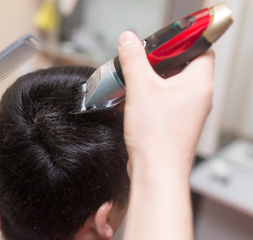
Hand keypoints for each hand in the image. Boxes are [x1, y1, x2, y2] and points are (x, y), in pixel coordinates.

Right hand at [118, 31, 213, 239]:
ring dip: (151, 81)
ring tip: (133, 81)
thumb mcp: (141, 89)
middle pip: (181, 67)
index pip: (201, 50)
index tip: (160, 44)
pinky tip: (132, 101)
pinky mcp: (175, 123)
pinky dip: (149, 97)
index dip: (181, 43)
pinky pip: (163, 102)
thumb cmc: (157, 136)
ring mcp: (187, 111)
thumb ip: (134, 60)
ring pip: (170, 86)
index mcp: (198, 83)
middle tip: (140, 62)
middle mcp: (197, 97)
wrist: (156, 171)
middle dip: (158, 63)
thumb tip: (129, 40)